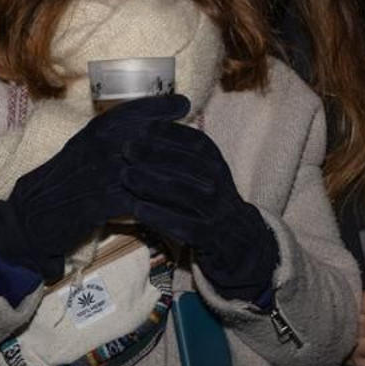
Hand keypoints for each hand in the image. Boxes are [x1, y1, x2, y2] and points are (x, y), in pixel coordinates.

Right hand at [0, 94, 187, 280]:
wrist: (33, 215)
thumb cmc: (61, 183)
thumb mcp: (82, 152)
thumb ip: (108, 140)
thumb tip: (140, 130)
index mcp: (92, 132)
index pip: (131, 111)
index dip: (159, 106)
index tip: (184, 103)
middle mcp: (98, 148)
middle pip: (147, 138)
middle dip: (178, 139)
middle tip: (205, 143)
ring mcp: (99, 174)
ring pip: (149, 170)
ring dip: (177, 176)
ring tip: (204, 180)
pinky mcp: (100, 203)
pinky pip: (139, 201)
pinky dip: (160, 205)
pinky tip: (180, 208)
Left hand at [118, 120, 277, 297]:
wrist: (239, 240)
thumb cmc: (209, 200)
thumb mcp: (204, 171)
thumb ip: (183, 151)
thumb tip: (149, 125)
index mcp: (215, 164)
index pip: (194, 142)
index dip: (168, 133)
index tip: (141, 126)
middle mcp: (217, 183)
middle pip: (185, 164)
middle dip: (154, 153)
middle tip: (126, 148)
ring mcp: (214, 209)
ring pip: (181, 192)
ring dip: (151, 182)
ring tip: (125, 175)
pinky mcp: (208, 236)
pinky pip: (182, 224)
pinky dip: (159, 215)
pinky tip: (137, 209)